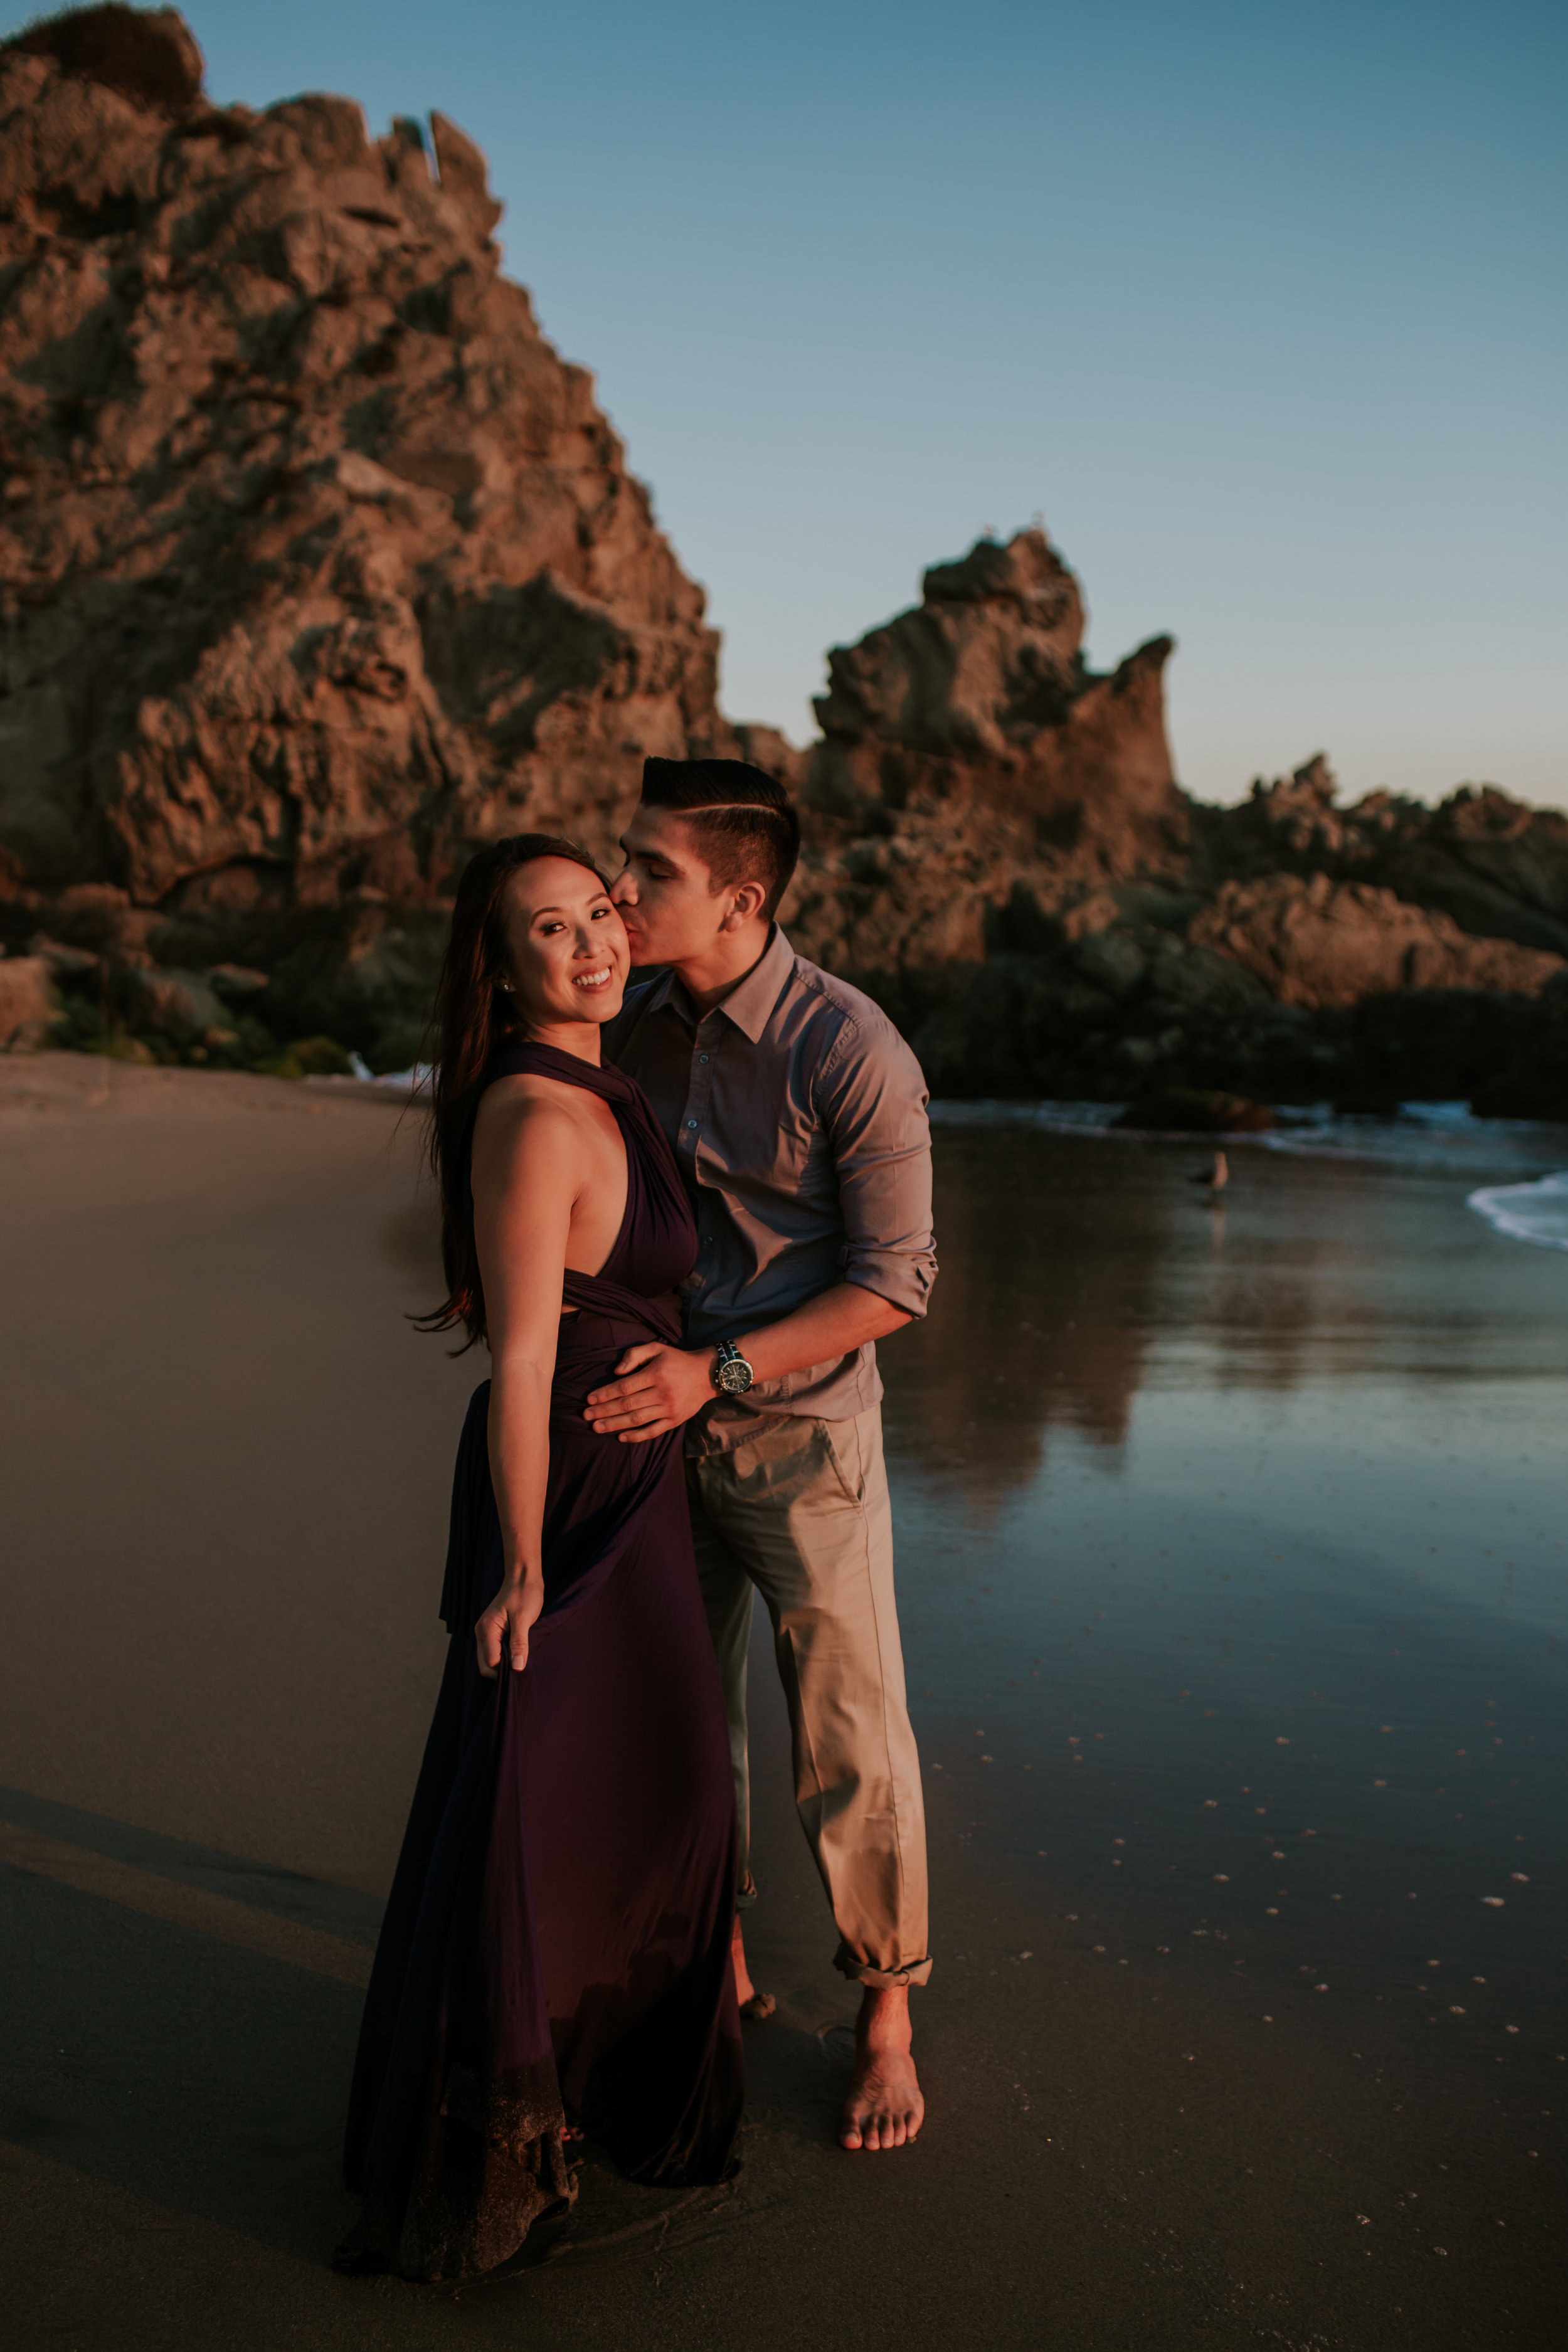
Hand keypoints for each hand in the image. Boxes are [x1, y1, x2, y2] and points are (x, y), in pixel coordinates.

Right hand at [475, 1573, 543, 1676]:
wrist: (523, 1577)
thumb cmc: (524, 1594)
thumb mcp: (524, 1619)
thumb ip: (519, 1644)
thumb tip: (517, 1668)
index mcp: (486, 1629)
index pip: (490, 1662)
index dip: (506, 1669)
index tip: (522, 1666)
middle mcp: (482, 1632)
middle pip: (485, 1664)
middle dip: (502, 1670)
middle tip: (521, 1665)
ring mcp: (485, 1632)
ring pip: (489, 1659)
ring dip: (503, 1663)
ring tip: (521, 1657)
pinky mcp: (492, 1631)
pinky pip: (494, 1650)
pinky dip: (504, 1655)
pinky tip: (518, 1651)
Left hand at [583, 1343, 714, 1441]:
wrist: (707, 1374)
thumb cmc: (677, 1360)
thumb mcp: (657, 1348)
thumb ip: (634, 1355)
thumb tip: (615, 1372)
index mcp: (656, 1374)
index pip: (624, 1387)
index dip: (605, 1394)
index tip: (589, 1399)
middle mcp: (662, 1393)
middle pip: (627, 1405)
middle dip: (604, 1411)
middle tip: (586, 1415)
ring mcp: (669, 1409)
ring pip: (637, 1420)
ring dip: (614, 1425)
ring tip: (596, 1428)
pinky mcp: (675, 1420)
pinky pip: (653, 1431)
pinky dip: (636, 1436)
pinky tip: (620, 1437)